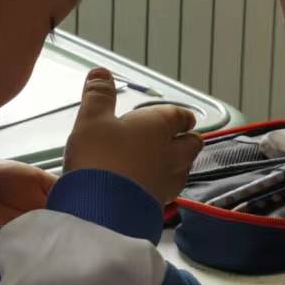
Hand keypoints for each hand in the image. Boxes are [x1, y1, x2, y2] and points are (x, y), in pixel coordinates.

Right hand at [64, 68, 203, 203]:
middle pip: (192, 145)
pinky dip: (161, 185)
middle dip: (187, 140)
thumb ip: (98, 96)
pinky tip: (148, 186)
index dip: (181, 116)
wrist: (101, 210)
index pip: (181, 116)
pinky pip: (168, 191)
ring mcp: (167, 182)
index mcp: (159, 126)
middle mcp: (171, 153)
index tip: (181, 117)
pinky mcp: (158, 206)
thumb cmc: (100, 159)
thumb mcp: (91, 120)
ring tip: (163, 163)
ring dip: (176, 165)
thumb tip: (101, 74)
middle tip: (178, 139)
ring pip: (183, 169)